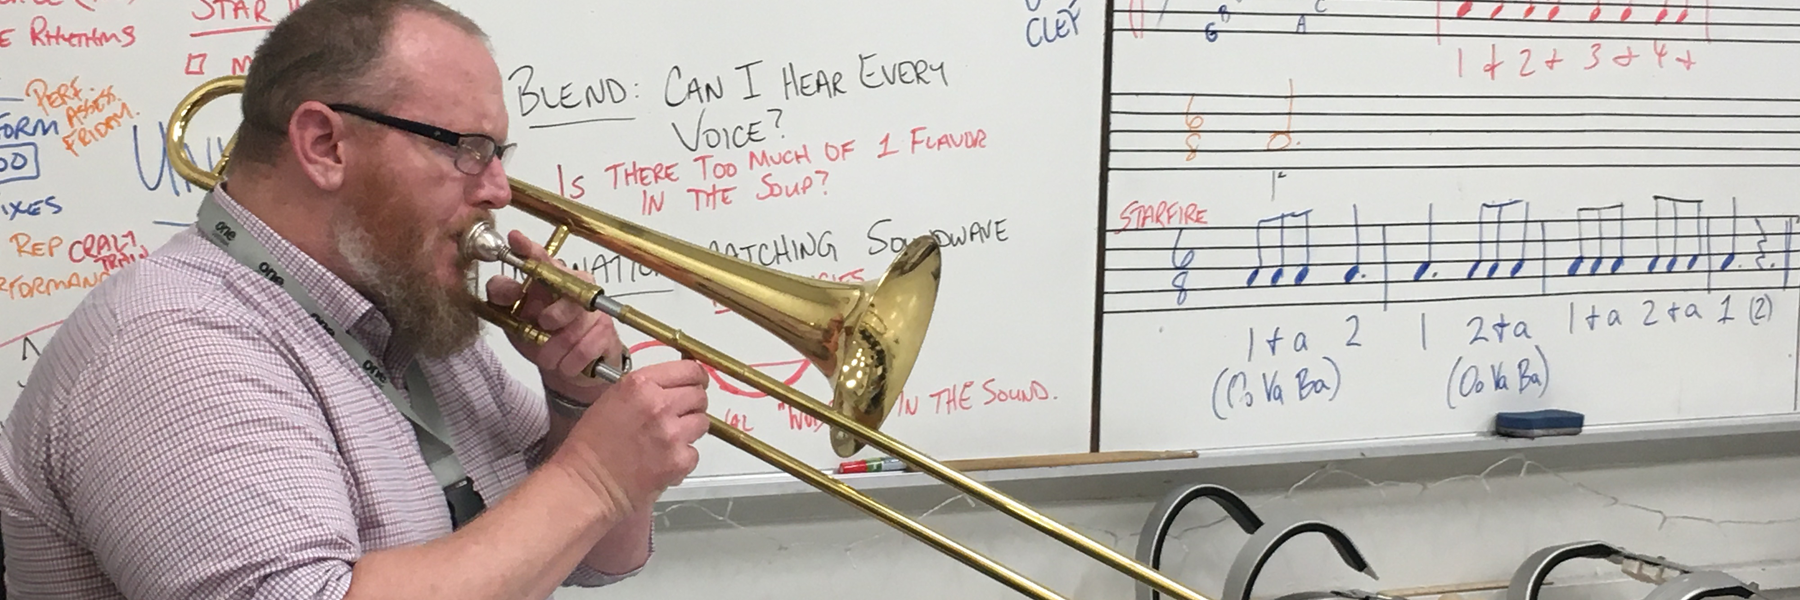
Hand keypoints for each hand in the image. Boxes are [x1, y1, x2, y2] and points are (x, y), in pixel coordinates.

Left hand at [485, 230, 620, 398]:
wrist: (571, 370)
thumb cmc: (542, 338)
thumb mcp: (514, 322)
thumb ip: (504, 302)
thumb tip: (504, 287)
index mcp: (548, 278)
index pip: (538, 258)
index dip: (527, 248)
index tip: (515, 238)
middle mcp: (574, 284)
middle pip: (564, 288)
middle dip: (553, 314)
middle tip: (544, 328)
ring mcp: (592, 307)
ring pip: (570, 329)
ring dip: (554, 351)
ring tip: (551, 355)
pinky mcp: (606, 330)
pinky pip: (583, 349)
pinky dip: (568, 363)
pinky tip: (567, 363)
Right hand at [555, 360, 709, 514]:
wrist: (585, 485)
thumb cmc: (590, 446)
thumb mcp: (612, 400)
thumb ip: (644, 390)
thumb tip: (672, 388)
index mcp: (640, 385)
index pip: (689, 370)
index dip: (697, 378)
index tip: (696, 383)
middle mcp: (659, 405)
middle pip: (700, 396)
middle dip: (692, 405)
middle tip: (680, 415)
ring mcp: (672, 433)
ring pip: (702, 422)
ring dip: (690, 430)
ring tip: (668, 440)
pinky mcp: (679, 461)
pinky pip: (694, 452)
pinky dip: (683, 458)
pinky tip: (663, 461)